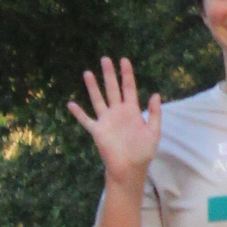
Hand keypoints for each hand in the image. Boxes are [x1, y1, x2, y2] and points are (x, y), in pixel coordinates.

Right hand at [67, 58, 161, 182]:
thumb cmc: (143, 151)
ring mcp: (106, 120)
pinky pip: (86, 120)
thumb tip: (155, 94)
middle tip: (105, 59)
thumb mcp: (154, 131)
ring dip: (92, 87)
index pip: (129, 88)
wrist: (131, 168)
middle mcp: (117, 112)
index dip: (127, 74)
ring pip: (98, 99)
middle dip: (109, 74)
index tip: (124, 60)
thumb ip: (154, 113)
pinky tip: (71, 104)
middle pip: (112, 89)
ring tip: (88, 72)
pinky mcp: (97, 130)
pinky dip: (78, 113)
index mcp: (132, 111)